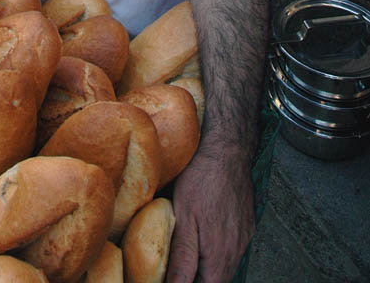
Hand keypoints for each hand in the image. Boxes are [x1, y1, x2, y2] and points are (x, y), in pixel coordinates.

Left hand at [166, 148, 253, 282]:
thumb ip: (182, 257)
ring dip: (207, 266)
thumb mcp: (183, 217)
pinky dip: (217, 250)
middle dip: (196, 278)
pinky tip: (205, 235)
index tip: (172, 277)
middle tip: (176, 268)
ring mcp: (244, 239)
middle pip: (216, 280)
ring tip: (188, 253)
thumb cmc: (202, 179)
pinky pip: (233, 249)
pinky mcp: (247, 226)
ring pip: (225, 266)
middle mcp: (236, 252)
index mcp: (219, 256)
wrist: (228, 150)